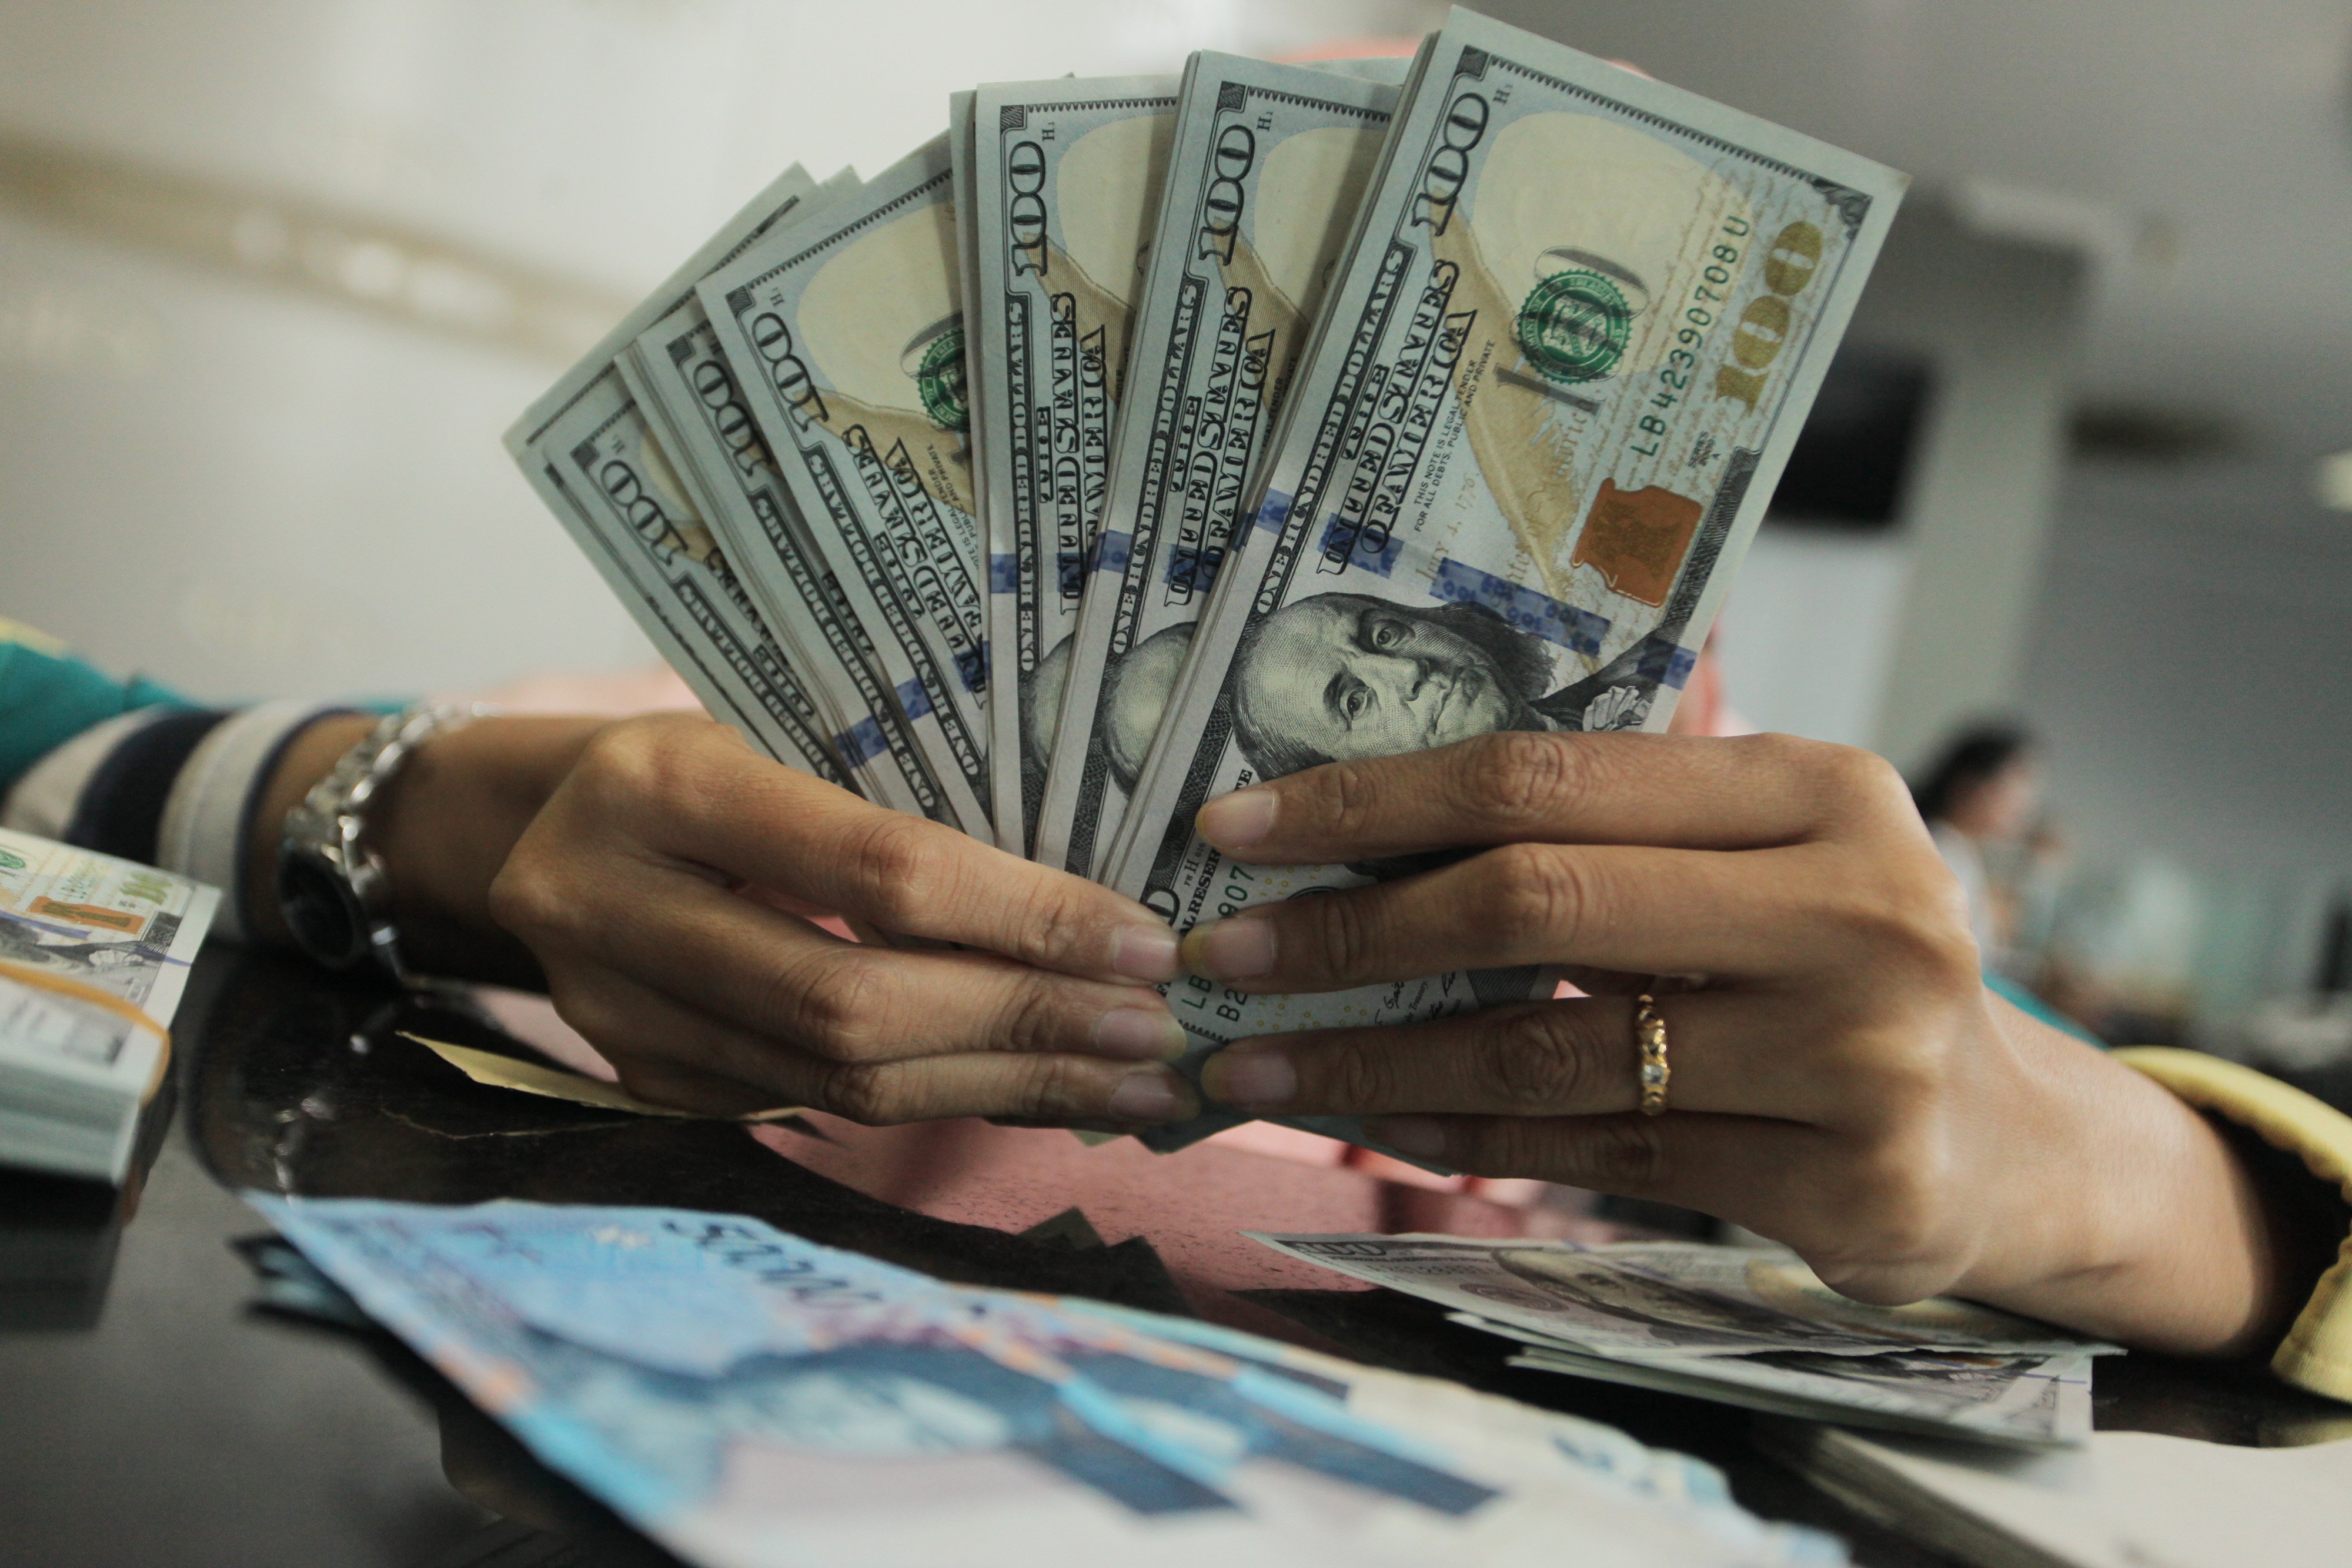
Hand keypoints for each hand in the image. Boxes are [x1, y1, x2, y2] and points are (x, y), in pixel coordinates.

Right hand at [274, 712, 1196, 1126]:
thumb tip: (1094, 886)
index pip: (878, 870)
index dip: (1024, 919)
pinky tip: (1030, 1092)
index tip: (1142, 942)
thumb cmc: (691, 745)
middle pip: (855, 1005)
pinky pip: (811, 1109)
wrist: (515, 822)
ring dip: (1001, 1088)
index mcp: (666, 781)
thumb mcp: (773, 725)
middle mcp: (615, 901)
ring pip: (838, 1081)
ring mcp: (613, 1010)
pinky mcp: (637, 1078)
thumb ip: (897, 793)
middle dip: (1025, 1026)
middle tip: (1151, 1032)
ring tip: (1126, 1081)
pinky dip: (936, 1104)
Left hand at [1179, 731, 2301, 1352]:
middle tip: (1226, 953)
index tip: (1238, 825)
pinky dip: (1467, 1140)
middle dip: (1350, 932)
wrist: (2002, 1134)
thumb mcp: (1764, 853)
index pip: (1548, 775)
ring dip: (1374, 1064)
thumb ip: (1612, 823)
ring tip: (1254, 1066)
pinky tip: (1376, 1128)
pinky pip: (1599, 1156)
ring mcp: (1861, 1054)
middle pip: (1538, 904)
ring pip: (1551, 1051)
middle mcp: (1857, 908)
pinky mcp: (1848, 1180)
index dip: (1375, 799)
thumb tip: (1357, 814)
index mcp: (1820, 789)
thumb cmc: (1834, 960)